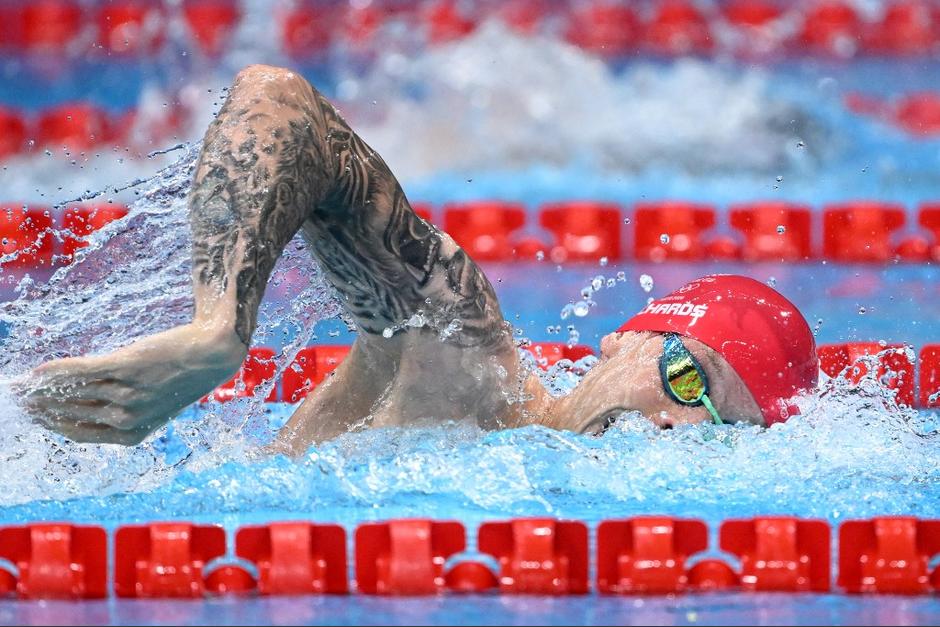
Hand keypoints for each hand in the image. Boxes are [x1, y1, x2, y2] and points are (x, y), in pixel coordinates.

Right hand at [19, 323, 245, 444]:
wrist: (212, 353)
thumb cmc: (182, 377)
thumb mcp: (152, 404)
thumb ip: (120, 410)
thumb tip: (82, 406)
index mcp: (132, 433)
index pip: (79, 432)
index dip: (52, 424)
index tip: (34, 416)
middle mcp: (127, 417)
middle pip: (70, 412)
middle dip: (41, 406)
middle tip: (19, 398)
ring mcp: (127, 392)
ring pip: (73, 392)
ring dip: (43, 389)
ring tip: (24, 385)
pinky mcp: (128, 366)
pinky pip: (82, 371)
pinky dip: (57, 371)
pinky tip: (40, 371)